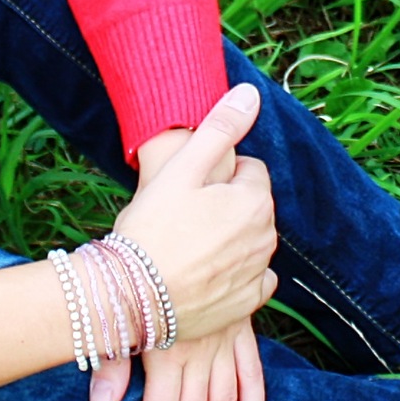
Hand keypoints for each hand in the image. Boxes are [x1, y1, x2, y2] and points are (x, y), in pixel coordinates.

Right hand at [109, 85, 278, 340]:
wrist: (133, 297)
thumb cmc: (152, 229)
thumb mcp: (181, 169)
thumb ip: (219, 129)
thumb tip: (250, 94)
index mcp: (255, 201)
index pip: (251, 171)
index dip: (217, 176)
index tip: (188, 188)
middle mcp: (266, 239)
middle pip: (251, 208)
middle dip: (226, 207)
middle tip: (182, 216)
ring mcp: (257, 275)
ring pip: (249, 243)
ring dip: (229, 240)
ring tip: (186, 246)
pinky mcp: (245, 307)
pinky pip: (249, 282)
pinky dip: (232, 276)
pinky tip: (202, 275)